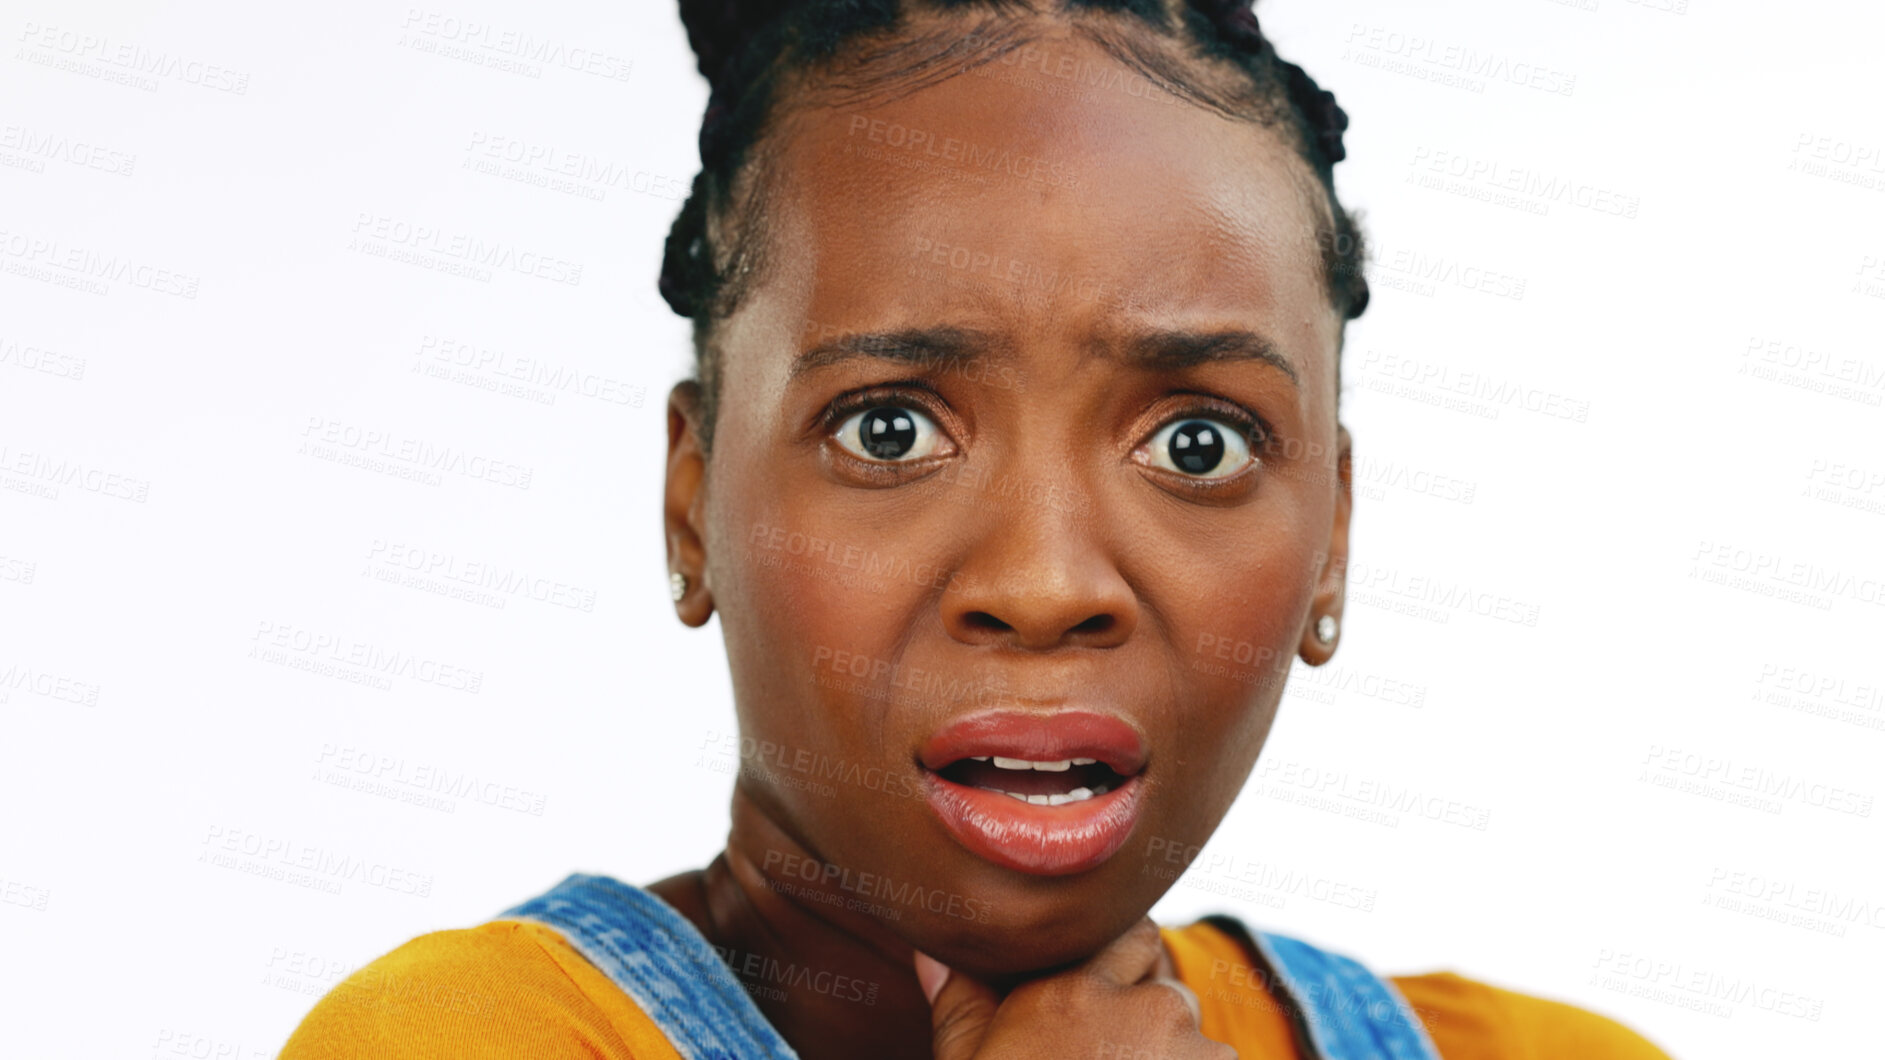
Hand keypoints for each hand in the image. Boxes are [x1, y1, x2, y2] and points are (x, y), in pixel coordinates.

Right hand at [913, 917, 1235, 1059]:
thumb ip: (961, 1005)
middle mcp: (1137, 1007)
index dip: (1126, 964)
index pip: (1131, 936)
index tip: (1114, 995)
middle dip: (1151, 1020)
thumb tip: (930, 951)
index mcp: (1069, 994)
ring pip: (1196, 1040)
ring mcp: (1187, 1049)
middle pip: (1165, 990)